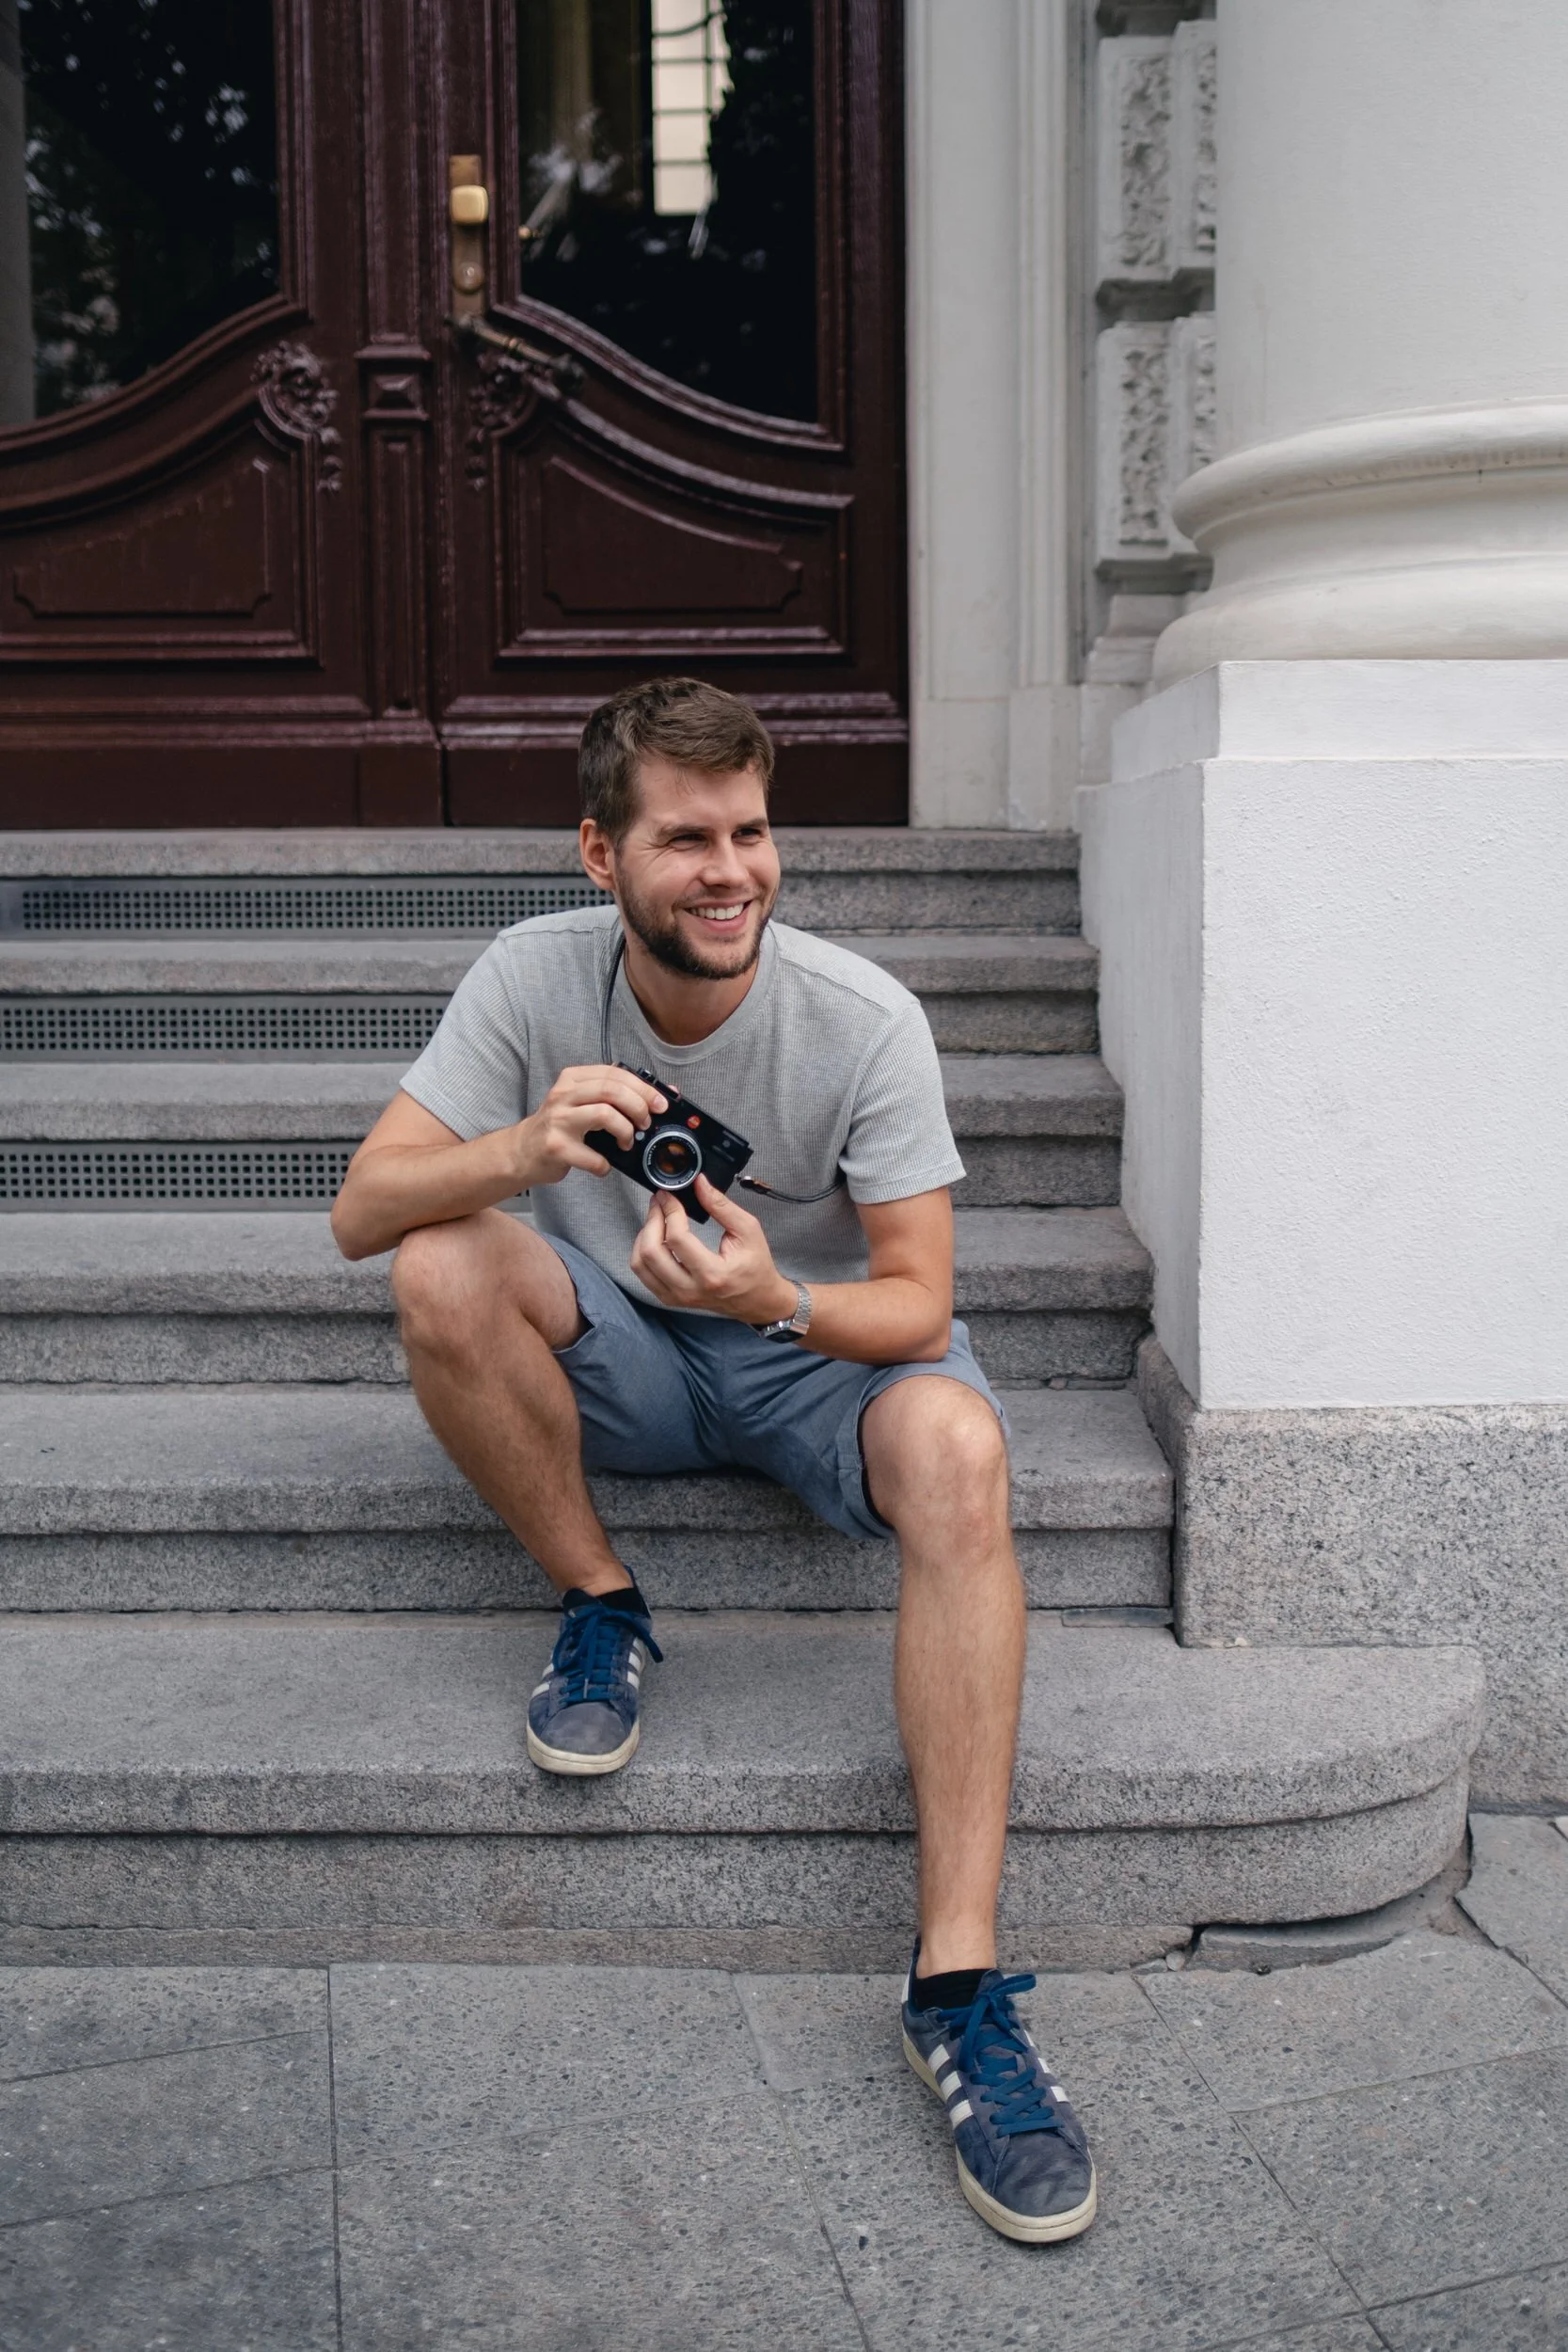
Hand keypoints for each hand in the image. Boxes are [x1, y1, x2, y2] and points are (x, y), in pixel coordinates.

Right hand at [515, 1064, 666, 1187]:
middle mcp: (563, 1095)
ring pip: (604, 1114)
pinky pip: (594, 1156)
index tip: (661, 1103)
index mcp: (573, 1079)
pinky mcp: (557, 1147)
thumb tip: (660, 1096)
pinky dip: (605, 1165)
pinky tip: (603, 1165)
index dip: (643, 1087)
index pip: (614, 1073)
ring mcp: (558, 1120)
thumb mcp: (582, 1102)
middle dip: (638, 1106)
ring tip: (626, 1143)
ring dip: (625, 1131)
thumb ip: (614, 1096)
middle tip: (646, 1123)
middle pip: (611, 1090)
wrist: (522, 1151)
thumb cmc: (560, 1127)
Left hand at [629, 1177, 797, 1325]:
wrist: (758, 1300)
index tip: (668, 1196)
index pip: (677, 1238)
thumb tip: (699, 1184)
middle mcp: (691, 1290)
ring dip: (643, 1236)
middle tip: (659, 1203)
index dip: (669, 1211)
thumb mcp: (747, 1230)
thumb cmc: (756, 1266)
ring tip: (657, 1220)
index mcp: (713, 1274)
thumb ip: (721, 1205)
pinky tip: (655, 1239)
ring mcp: (678, 1297)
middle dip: (652, 1220)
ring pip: (641, 1264)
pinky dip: (643, 1253)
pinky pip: (643, 1274)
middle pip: (651, 1252)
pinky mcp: (671, 1298)